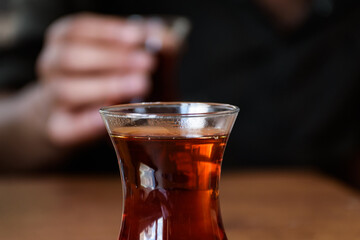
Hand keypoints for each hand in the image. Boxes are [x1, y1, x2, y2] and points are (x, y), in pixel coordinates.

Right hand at [36, 13, 156, 145]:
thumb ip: (146, 49)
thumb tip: (170, 41)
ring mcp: (51, 100)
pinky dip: (89, 122)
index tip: (137, 37)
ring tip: (140, 85)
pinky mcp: (59, 129)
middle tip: (147, 63)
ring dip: (106, 86)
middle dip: (112, 59)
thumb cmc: (106, 80)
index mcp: (62, 42)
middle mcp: (51, 67)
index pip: (77, 29)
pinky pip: (67, 127)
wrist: (74, 114)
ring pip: (67, 91)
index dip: (107, 32)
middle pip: (70, 57)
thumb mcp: (126, 60)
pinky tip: (111, 116)